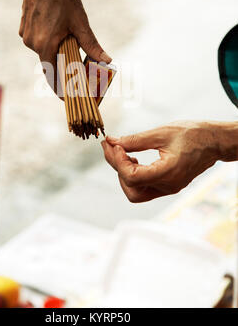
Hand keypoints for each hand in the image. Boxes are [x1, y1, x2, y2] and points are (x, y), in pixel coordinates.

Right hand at [19, 0, 111, 92]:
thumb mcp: (80, 22)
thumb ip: (91, 45)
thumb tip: (107, 61)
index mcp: (45, 45)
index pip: (52, 77)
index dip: (60, 90)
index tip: (67, 99)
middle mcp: (32, 43)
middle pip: (48, 65)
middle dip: (62, 71)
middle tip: (76, 74)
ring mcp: (25, 34)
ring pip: (43, 52)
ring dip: (56, 54)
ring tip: (70, 51)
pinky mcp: (23, 27)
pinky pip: (37, 41)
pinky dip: (48, 42)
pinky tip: (59, 34)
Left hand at [101, 121, 237, 202]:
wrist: (214, 141)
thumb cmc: (192, 134)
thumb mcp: (161, 133)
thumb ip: (135, 140)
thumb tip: (113, 142)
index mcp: (168, 173)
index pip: (132, 177)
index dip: (118, 161)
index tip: (114, 144)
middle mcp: (168, 186)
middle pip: (131, 189)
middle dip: (117, 168)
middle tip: (111, 146)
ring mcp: (168, 188)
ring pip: (136, 192)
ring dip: (124, 173)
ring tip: (123, 153)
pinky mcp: (167, 185)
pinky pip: (144, 187)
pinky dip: (134, 174)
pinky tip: (133, 158)